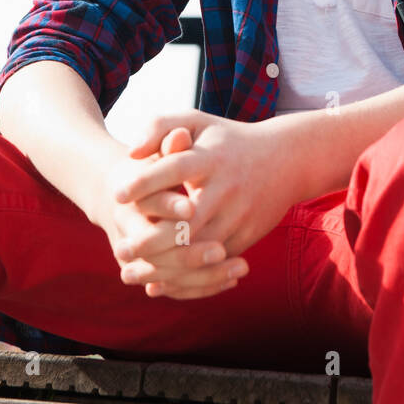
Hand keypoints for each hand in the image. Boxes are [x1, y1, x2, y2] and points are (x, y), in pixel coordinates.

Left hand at [111, 110, 304, 299]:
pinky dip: (187, 276)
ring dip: (165, 265)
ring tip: (130, 272)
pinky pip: (215, 263)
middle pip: (187, 220)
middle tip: (121, 250)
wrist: (286, 160)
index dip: (146, 181)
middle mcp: (227, 187)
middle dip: (152, 239)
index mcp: (211, 157)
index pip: (175, 168)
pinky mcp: (248, 236)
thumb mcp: (196, 122)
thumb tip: (132, 153)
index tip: (117, 194)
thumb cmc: (227, 140)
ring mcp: (240, 214)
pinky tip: (159, 281)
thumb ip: (160, 127)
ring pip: (200, 249)